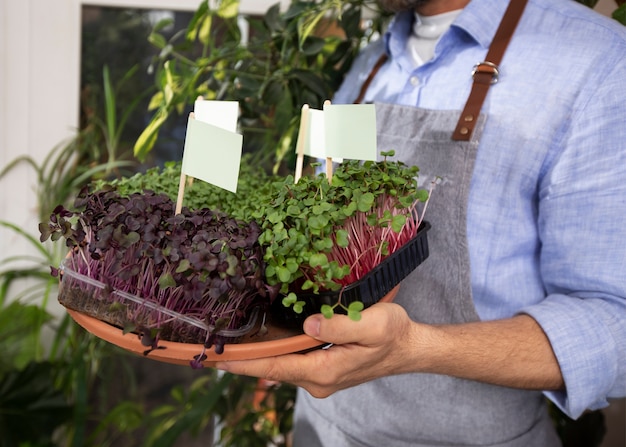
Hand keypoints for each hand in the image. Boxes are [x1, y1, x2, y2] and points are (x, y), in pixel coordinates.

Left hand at [216, 302, 418, 397]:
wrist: (409, 349)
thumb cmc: (394, 334)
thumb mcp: (372, 324)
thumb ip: (339, 325)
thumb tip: (308, 324)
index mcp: (324, 371)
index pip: (274, 366)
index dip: (243, 362)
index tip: (215, 358)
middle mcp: (317, 380)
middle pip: (271, 369)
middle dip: (242, 359)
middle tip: (211, 346)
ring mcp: (319, 377)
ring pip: (280, 366)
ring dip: (256, 355)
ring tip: (228, 342)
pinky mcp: (323, 370)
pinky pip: (291, 362)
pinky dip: (273, 353)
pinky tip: (260, 342)